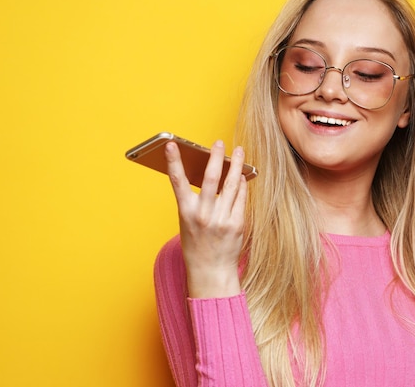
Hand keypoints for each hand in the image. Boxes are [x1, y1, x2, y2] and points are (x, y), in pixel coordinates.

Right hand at [165, 140, 247, 297]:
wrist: (211, 272)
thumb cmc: (197, 244)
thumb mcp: (188, 222)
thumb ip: (197, 200)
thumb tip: (211, 174)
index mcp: (186, 212)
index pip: (178, 181)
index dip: (173, 161)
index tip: (171, 143)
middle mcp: (203, 215)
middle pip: (212, 178)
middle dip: (216, 156)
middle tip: (219, 142)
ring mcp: (222, 220)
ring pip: (231, 184)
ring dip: (235, 165)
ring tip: (238, 152)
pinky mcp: (237, 224)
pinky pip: (241, 197)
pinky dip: (242, 184)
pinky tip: (243, 175)